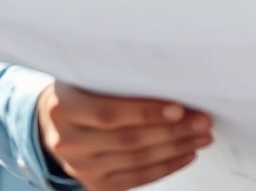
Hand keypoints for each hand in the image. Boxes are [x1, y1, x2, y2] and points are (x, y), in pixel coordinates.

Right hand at [36, 82, 212, 190]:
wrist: (53, 123)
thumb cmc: (80, 93)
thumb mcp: (87, 76)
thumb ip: (116, 76)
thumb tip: (169, 76)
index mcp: (64, 108)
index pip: (109, 113)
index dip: (146, 112)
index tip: (179, 108)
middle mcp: (68, 141)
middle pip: (128, 139)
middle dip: (172, 131)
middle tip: (202, 121)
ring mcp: (81, 166)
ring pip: (137, 160)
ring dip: (176, 148)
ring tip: (201, 136)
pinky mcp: (95, 183)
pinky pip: (136, 178)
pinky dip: (166, 166)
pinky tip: (186, 154)